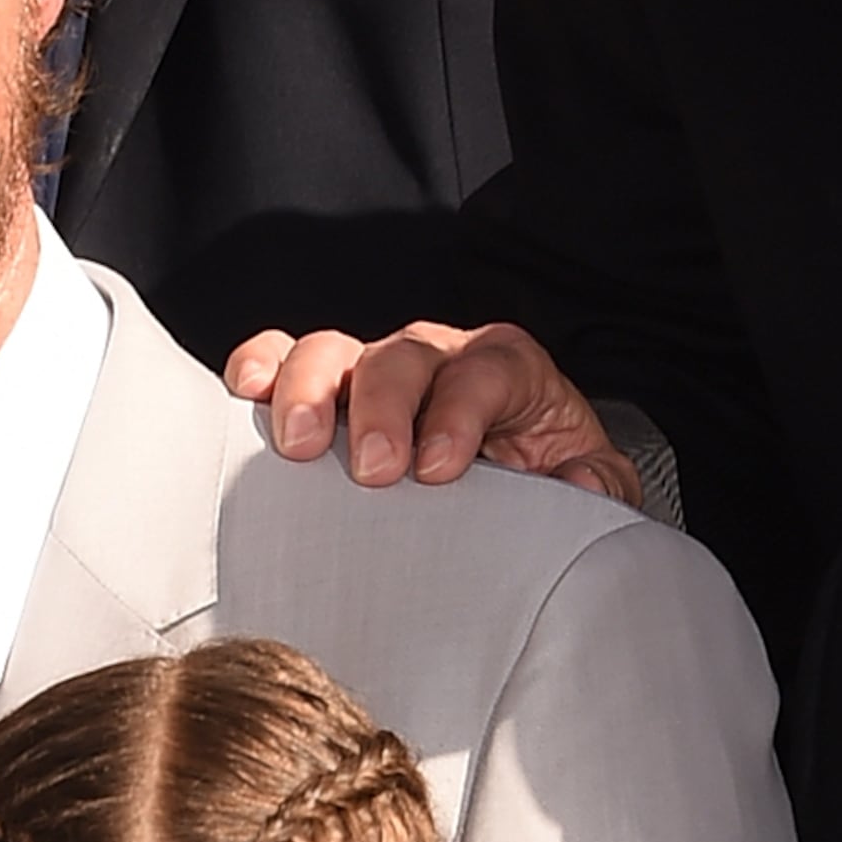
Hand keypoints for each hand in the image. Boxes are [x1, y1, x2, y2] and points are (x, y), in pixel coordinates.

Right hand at [228, 315, 638, 504]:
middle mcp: (434, 358)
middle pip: (402, 355)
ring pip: (334, 351)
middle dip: (384, 408)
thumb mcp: (585, 488)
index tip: (439, 469)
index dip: (459, 412)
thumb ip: (596, 488)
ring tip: (302, 446)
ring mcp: (371, 373)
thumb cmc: (537, 486)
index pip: (483, 371)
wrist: (503, 489)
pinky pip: (282, 360)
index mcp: (504, 371)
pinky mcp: (323, 395)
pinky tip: (245, 395)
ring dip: (311, 391)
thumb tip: (579, 487)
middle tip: (375, 472)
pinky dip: (259, 369)